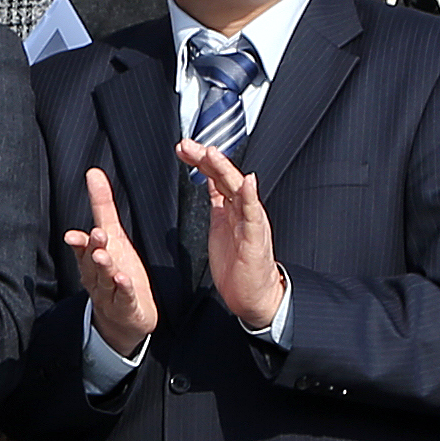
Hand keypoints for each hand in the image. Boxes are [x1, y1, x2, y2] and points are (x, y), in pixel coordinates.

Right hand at [68, 168, 160, 357]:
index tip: (73, 235)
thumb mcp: (113, 236)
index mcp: (91, 258)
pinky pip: (122, 298)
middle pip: (92, 262)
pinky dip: (122, 289)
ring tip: (105, 257)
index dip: (78, 242)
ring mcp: (109, 293)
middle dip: (93, 249)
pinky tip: (123, 279)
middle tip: (97, 236)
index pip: (82, 248)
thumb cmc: (117, 271)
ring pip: (104, 279)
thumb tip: (93, 172)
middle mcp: (96, 275)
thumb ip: (102, 205)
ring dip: (104, 268)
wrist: (125, 317)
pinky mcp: (125, 307)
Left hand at [182, 140, 283, 334]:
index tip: (184, 148)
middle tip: (189, 145)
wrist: (253, 294)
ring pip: (238, 189)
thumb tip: (208, 183)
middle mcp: (242, 210)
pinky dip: (250, 197)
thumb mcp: (220, 226)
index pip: (216, 177)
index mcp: (231, 208)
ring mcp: (250, 222)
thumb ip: (217, 204)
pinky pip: (253, 214)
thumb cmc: (238, 265)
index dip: (201, 161)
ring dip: (225, 170)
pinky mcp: (255, 238)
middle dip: (207, 159)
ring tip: (212, 154)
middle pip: (225, 177)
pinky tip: (247, 182)